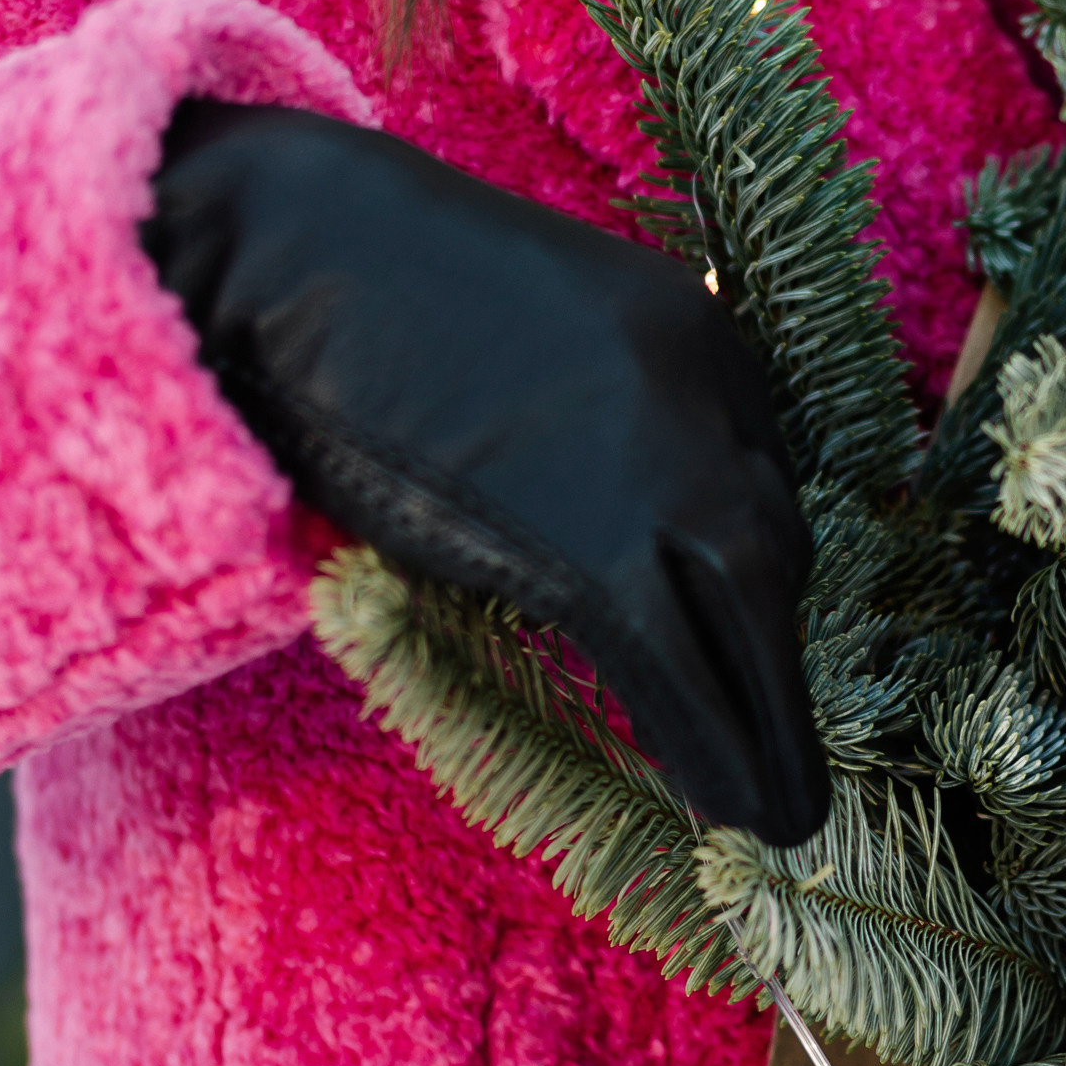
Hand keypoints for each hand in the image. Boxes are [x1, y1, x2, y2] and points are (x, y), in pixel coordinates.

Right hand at [143, 99, 827, 843]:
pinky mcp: (593, 544)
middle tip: (769, 738)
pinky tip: (736, 810)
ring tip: (780, 814)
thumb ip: (577, 412)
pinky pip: (681, 668)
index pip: (760, 476)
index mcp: (694, 327)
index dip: (752, 579)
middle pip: (774, 548)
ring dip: (772, 729)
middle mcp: (708, 388)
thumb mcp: (524, 337)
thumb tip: (582, 505)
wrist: (284, 250)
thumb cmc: (363, 288)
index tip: (743, 643)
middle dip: (773, 652)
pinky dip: (718, 749)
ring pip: (755, 617)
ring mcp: (659, 464)